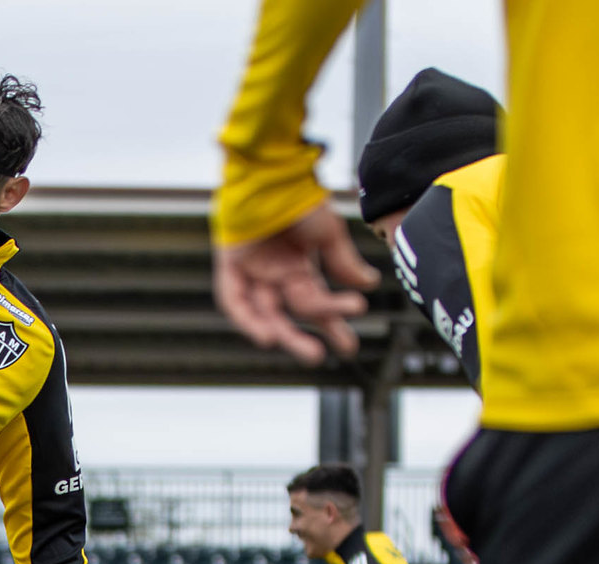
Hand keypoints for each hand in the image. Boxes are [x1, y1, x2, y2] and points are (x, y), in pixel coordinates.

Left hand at [214, 203, 379, 364]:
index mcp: (297, 266)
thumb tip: (368, 285)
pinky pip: (234, 299)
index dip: (331, 323)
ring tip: (302, 350)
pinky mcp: (230, 265)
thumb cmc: (300, 195)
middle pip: (286, 313)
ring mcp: (251, 270)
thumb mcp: (328, 233)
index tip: (348, 346)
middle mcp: (273, 273)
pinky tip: (265, 335)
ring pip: (262, 311)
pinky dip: (248, 318)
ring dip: (278, 332)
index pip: (314, 303)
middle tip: (320, 356)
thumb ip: (342, 262)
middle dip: (303, 336)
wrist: (274, 172)